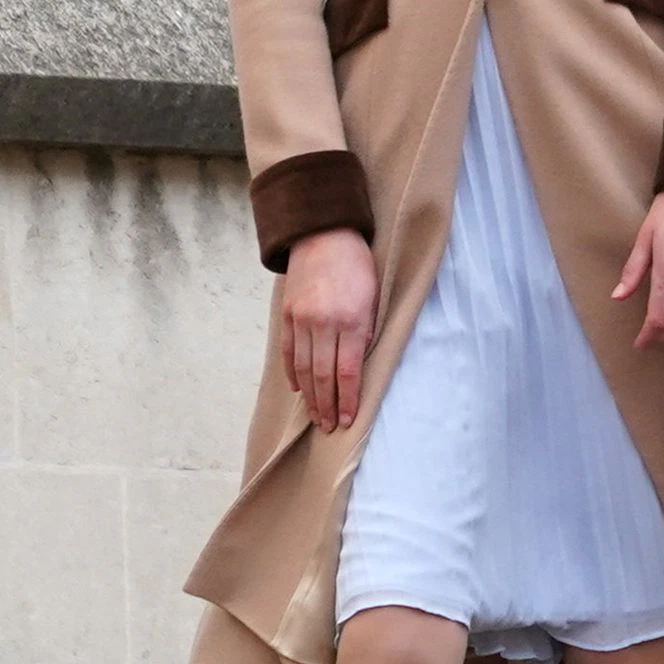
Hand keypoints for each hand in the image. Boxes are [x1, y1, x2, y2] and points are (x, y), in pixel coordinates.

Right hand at [280, 228, 378, 434]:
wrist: (324, 235)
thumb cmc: (359, 267)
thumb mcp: (375, 297)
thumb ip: (368, 331)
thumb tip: (360, 365)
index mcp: (352, 321)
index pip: (348, 372)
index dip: (348, 400)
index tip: (348, 420)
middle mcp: (324, 324)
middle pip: (323, 376)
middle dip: (327, 406)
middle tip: (329, 427)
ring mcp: (302, 320)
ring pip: (303, 369)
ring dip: (310, 397)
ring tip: (316, 417)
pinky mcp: (287, 315)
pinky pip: (288, 352)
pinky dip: (293, 373)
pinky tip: (299, 389)